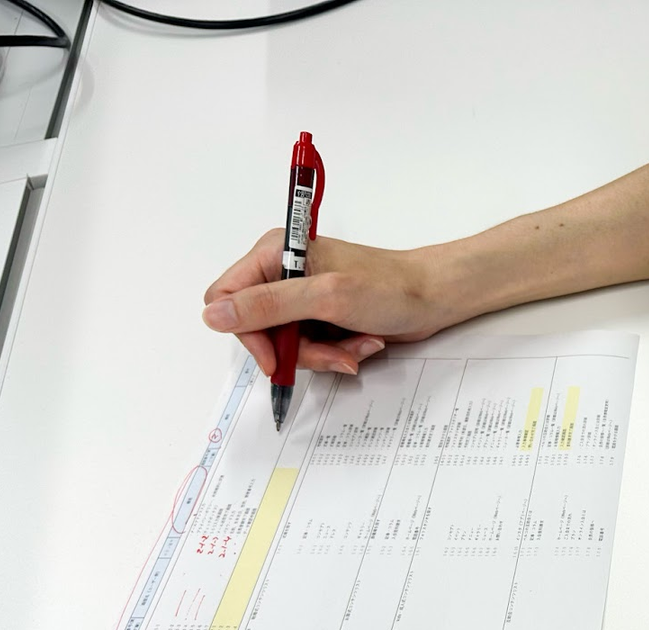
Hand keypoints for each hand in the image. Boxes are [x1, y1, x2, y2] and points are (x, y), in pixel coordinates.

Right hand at [201, 231, 465, 376]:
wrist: (434, 297)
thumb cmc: (389, 288)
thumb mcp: (326, 297)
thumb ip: (269, 305)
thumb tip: (215, 314)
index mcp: (274, 254)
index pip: (228, 299)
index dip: (249, 333)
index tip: (278, 356)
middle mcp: (282, 273)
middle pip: (257, 329)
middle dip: (296, 350)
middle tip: (333, 353)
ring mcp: (302, 297)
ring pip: (285, 345)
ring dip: (322, 354)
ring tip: (356, 345)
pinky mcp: (320, 316)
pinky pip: (310, 348)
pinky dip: (335, 353)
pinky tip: (361, 343)